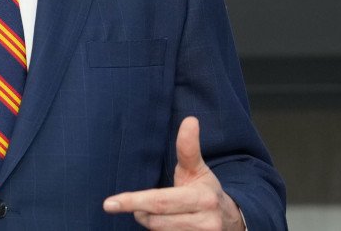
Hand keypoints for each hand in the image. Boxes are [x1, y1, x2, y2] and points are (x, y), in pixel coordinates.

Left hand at [103, 117, 243, 229]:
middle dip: (141, 210)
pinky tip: (167, 222)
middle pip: (155, 220)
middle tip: (138, 203)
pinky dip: (161, 230)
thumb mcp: (198, 169)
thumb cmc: (206, 190)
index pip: (160, 201)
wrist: (231, 221)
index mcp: (202, 199)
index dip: (133, 201)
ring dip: (151, 221)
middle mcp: (204, 222)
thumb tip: (190, 120)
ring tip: (158, 211)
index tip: (109, 203)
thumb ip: (188, 148)